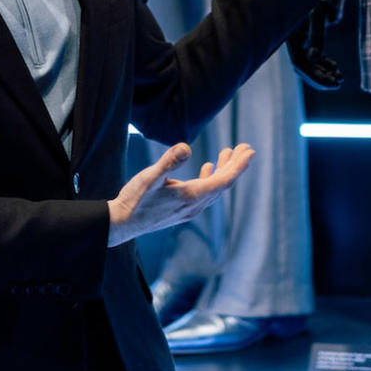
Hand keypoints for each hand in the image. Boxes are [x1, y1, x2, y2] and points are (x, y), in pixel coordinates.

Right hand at [107, 142, 253, 247]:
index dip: (238, 166)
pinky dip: (210, 178)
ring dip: (223, 170)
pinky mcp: (182, 210)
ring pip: (214, 188)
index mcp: (191, 197)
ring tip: (228, 152)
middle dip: (235, 165)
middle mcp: (194, 206)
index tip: (250, 151)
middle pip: (223, 184)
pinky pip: (205, 193)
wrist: (121, 224)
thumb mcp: (149, 177)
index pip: (223, 180)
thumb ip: (169, 161)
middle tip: (245, 147)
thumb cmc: (134, 199)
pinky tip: (207, 168)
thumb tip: (186, 146)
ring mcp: (189, 210)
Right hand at [288, 8, 343, 89]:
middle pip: (304, 68)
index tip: (335, 82)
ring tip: (339, 77)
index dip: (317, 77)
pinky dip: (322, 62)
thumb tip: (313, 58)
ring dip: (323, 72)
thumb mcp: (317, 11)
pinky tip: (334, 66)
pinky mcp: (303, 36)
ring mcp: (297, 40)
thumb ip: (316, 35)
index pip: (301, 66)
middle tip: (339, 82)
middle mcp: (293, 41)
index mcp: (292, 37)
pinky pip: (310, 55)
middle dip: (321, 77)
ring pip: (308, 64)